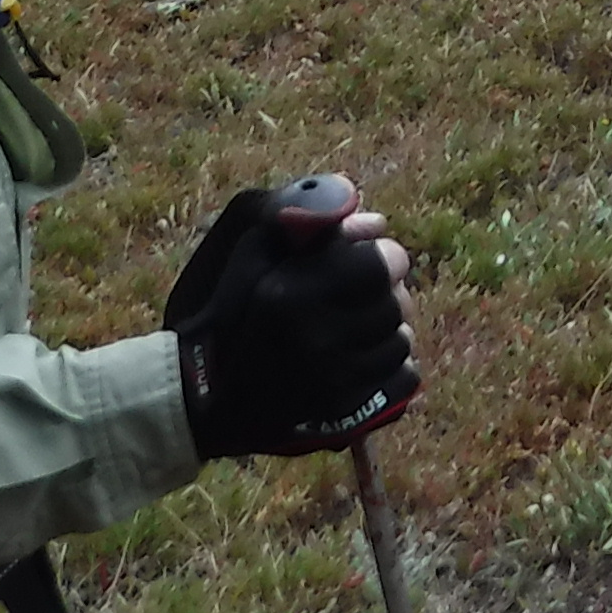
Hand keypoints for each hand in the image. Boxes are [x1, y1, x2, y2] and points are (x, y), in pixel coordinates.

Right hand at [164, 177, 416, 457]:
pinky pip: (404, 375)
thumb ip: (303, 221)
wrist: (207, 400)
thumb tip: (359, 202)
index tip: (370, 256)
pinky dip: (392, 364)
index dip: (382, 255)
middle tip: (362, 292)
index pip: (380, 264)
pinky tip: (363, 356)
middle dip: (384, 291)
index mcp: (293, 295)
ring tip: (357, 325)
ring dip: (387, 328)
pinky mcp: (346, 410)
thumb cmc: (226, 316)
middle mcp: (319, 338)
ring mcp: (335, 379)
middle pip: (396, 302)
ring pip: (402, 339)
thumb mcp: (249, 255)